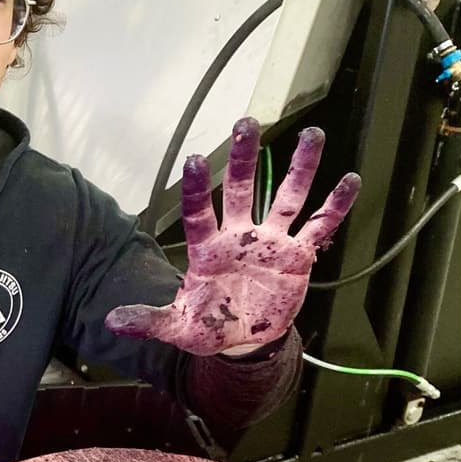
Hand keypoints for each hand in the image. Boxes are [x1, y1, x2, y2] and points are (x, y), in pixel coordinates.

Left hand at [108, 116, 359, 355]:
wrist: (244, 340)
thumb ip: (149, 319)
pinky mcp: (297, 256)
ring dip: (300, 168)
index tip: (195, 159)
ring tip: (313, 134)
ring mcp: (270, 242)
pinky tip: (349, 180)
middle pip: (242, 188)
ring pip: (286, 197)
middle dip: (244, 157)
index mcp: (207, 248)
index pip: (199, 211)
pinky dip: (334, 206)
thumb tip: (111, 321)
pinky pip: (318, 227)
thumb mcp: (177, 326)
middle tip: (247, 121)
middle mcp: (239, 235)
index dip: (198, 188)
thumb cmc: (208, 325)